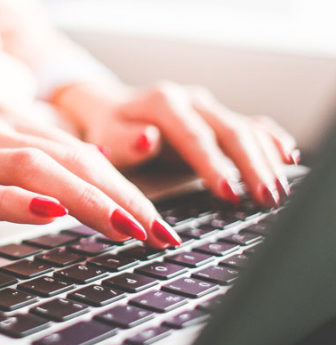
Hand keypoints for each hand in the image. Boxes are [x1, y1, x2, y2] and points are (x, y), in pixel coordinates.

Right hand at [0, 106, 181, 246]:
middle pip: (72, 157)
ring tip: (124, 228)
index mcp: (8, 123)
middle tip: (160, 233)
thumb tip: (76, 201)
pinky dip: (16, 201)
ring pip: (36, 168)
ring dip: (86, 199)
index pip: (81, 153)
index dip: (127, 187)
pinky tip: (46, 213)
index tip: (160, 223)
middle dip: (124, 197)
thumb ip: (24, 174)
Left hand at [52, 80, 298, 206]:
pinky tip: (287, 159)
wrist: (109, 108)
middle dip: (250, 167)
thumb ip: (124, 142)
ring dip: (265, 161)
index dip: (213, 166)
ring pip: (246, 130)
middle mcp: (191, 100)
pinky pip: (251, 126)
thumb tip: (147, 139)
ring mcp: (208, 107)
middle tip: (265, 198)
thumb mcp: (104, 138)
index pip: (194, 136)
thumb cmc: (106, 130)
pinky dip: (270, 141)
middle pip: (230, 131)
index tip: (228, 193)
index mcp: (163, 103)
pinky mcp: (217, 117)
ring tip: (276, 192)